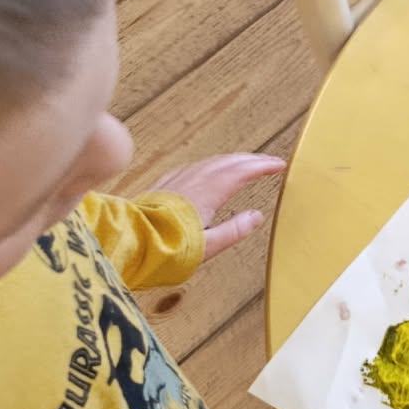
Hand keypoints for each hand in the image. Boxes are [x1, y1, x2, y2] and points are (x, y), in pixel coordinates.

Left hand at [150, 153, 285, 256]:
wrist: (129, 243)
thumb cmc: (165, 249)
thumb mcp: (209, 245)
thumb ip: (235, 230)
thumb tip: (256, 216)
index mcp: (207, 193)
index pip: (241, 172)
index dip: (262, 166)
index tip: (278, 164)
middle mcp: (192, 181)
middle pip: (228, 162)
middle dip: (252, 159)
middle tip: (269, 161)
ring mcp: (177, 181)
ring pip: (210, 162)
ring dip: (232, 160)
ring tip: (245, 163)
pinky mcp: (164, 186)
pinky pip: (193, 167)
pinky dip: (211, 164)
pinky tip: (209, 169)